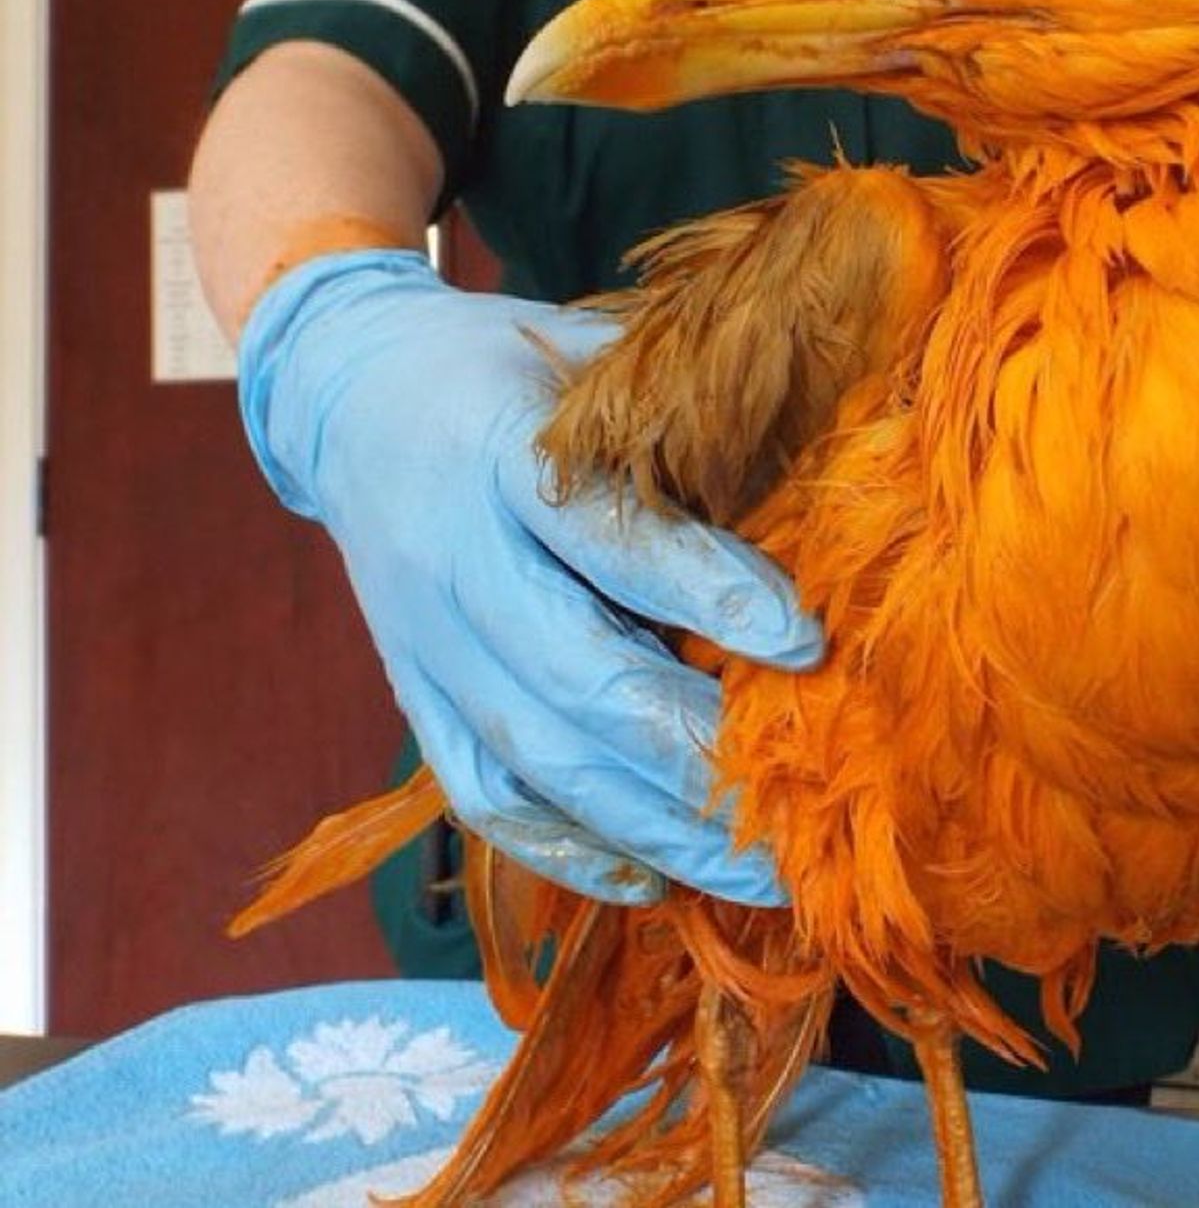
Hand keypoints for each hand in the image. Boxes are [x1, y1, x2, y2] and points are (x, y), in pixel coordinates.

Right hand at [236, 248, 821, 904]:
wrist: (346, 398)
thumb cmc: (506, 368)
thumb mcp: (587, 353)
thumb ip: (676, 415)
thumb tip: (817, 479)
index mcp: (497, 454)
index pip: (607, 538)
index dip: (705, 591)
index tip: (806, 643)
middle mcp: (451, 560)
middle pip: (573, 678)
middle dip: (693, 752)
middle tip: (799, 811)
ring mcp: (422, 643)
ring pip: (535, 757)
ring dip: (652, 827)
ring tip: (757, 876)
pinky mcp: (414, 697)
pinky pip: (481, 794)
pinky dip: (564, 848)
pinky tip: (649, 880)